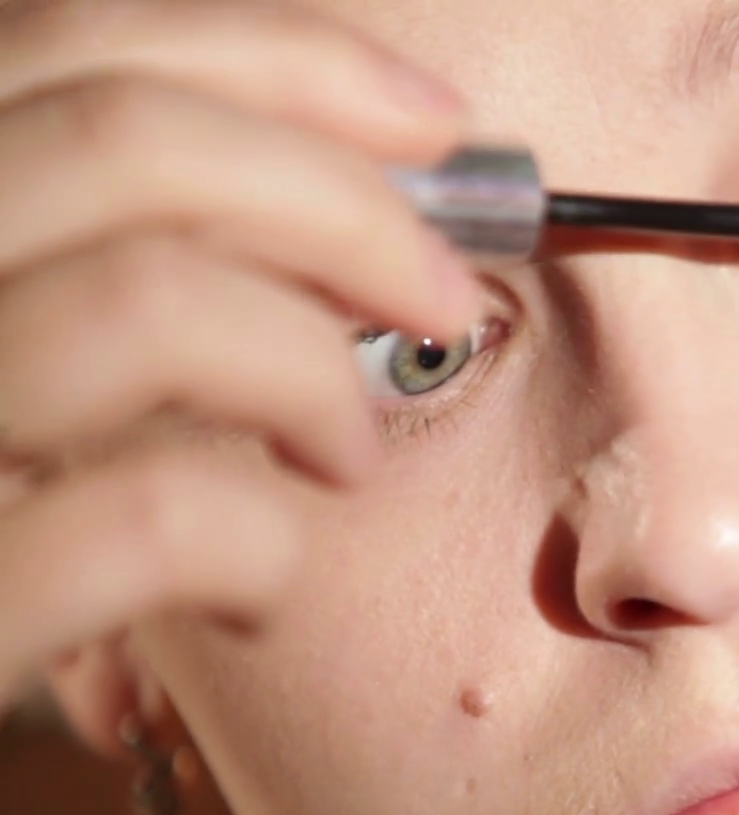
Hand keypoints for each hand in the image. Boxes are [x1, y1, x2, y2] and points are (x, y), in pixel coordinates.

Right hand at [0, 0, 480, 742]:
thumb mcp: (12, 355)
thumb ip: (91, 265)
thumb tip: (342, 214)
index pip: (67, 47)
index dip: (283, 61)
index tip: (431, 118)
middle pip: (126, 141)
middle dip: (351, 209)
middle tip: (444, 298)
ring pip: (148, 304)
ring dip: (310, 373)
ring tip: (342, 453)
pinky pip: (149, 518)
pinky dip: (259, 541)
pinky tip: (263, 584)